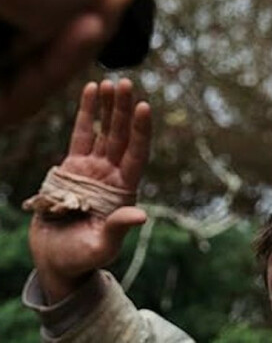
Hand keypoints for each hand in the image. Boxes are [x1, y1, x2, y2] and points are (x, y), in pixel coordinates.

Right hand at [30, 79, 150, 302]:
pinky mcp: (72, 168)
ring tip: (111, 82)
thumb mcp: (102, 246)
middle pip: (121, 136)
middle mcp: (112, 175)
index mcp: (124, 191)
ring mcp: (93, 169)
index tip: (144, 107)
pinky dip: (86, 113)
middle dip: (124, 110)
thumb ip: (118, 228)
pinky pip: (81, 135)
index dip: (141, 131)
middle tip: (126, 83)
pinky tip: (91, 91)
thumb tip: (141, 216)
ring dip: (108, 107)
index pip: (137, 155)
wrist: (56, 260)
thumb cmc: (82, 258)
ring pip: (103, 131)